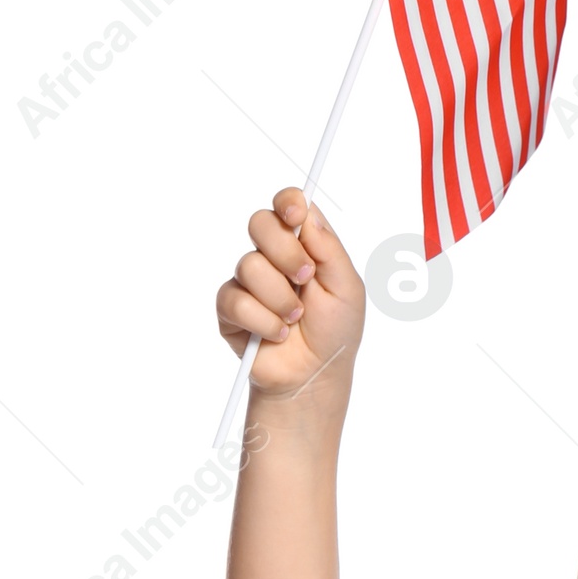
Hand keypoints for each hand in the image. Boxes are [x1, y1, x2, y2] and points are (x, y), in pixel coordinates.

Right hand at [215, 188, 364, 399]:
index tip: (295, 216)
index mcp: (303, 245)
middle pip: (260, 223)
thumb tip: (308, 213)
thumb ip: (329, 249)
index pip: (287, 207)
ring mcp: (248, 281)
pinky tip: (277, 334)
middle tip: (305, 279)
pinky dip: (264, 321)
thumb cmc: (335, 332)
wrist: (314, 375)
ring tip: (295, 319)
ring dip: (280, 298)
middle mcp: (272, 257)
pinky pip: (237, 301)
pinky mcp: (230, 309)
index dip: (287, 203)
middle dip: (286, 252)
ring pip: (250, 265)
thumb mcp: (347, 289)